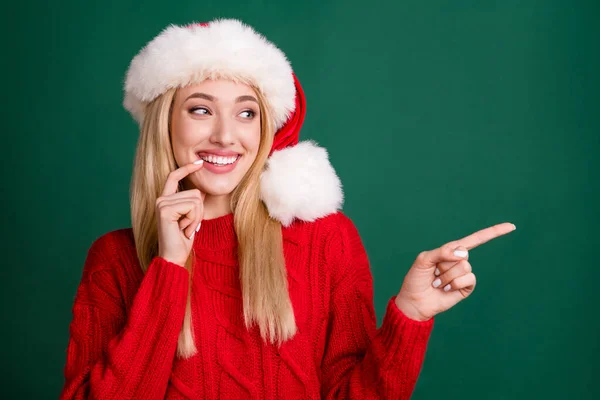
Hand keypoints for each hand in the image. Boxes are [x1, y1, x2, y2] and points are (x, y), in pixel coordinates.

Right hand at [156, 161, 205, 267]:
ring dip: (197, 218)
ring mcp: (162, 204)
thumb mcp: (191, 218)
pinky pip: (192, 207)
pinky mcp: (165, 210)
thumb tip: (201, 191)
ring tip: (186, 229)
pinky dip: (194, 220)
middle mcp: (161, 199)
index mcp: (165, 200)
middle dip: (199, 211)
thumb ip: (193, 204)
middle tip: (189, 226)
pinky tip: (184, 230)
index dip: (186, 169)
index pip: (174, 177)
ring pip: (196, 200)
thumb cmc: (182, 240)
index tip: (199, 163)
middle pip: (195, 192)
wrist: (173, 257)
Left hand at [395, 222, 515, 320]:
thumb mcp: (424, 260)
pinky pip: (468, 279)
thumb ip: (441, 252)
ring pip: (464, 266)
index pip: (475, 239)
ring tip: (438, 282)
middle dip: (444, 264)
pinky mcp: (466, 288)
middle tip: (434, 273)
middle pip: (462, 254)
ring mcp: (464, 275)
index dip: (493, 232)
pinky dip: (455, 283)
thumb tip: (463, 252)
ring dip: (447, 275)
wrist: (415, 301)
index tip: (511, 226)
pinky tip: (446, 289)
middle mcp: (459, 261)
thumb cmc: (416, 279)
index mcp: (450, 250)